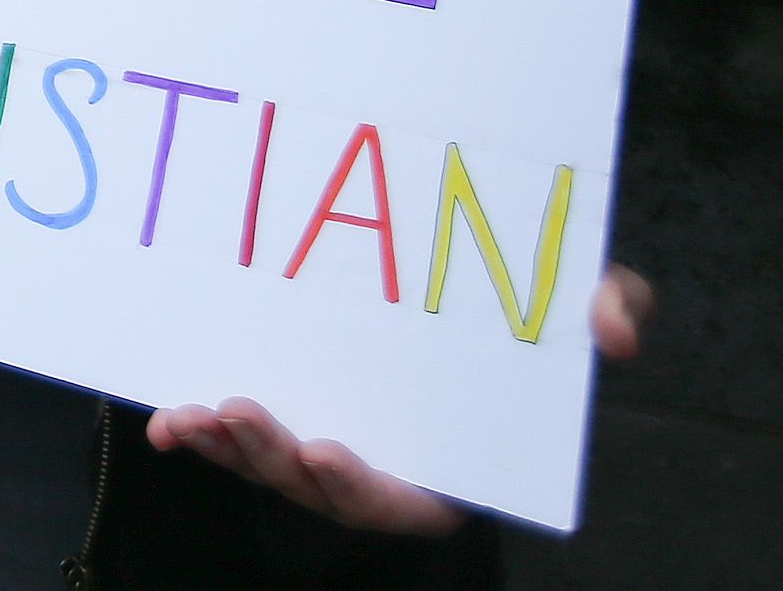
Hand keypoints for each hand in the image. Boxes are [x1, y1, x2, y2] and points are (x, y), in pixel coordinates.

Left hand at [144, 264, 651, 533]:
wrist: (451, 282)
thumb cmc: (519, 318)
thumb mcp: (569, 310)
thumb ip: (605, 308)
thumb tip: (615, 328)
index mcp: (446, 461)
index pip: (402, 499)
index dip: (363, 489)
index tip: (332, 454)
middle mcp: (377, 463)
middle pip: (316, 485)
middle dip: (275, 460)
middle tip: (243, 415)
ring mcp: (321, 442)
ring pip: (267, 464)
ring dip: (228, 446)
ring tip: (194, 415)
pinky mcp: (279, 412)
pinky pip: (233, 436)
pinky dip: (198, 431)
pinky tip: (166, 419)